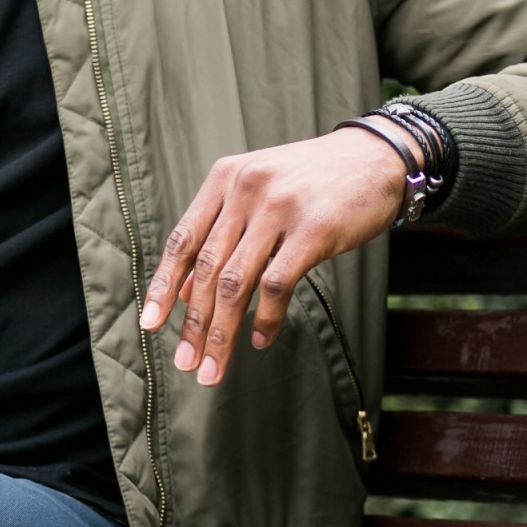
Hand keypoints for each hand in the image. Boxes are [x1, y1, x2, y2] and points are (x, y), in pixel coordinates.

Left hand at [138, 126, 415, 386]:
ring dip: (222, 332)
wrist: (376, 158)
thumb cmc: (313, 181)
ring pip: (237, 282)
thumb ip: (222, 232)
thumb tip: (186, 290)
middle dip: (194, 323)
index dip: (164, 286)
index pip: (183, 240)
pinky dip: (265, 318)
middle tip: (187, 363)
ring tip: (215, 368)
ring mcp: (279, 208)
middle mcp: (246, 189)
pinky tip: (259, 339)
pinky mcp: (313, 229)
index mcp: (224, 179)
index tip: (150, 324)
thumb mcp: (259, 192)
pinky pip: (277, 284)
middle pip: (208, 269)